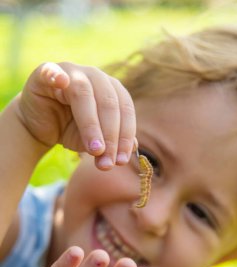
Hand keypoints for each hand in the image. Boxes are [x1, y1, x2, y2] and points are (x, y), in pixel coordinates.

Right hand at [17, 62, 136, 169]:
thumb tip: (133, 147)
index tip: (121, 161)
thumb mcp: (94, 141)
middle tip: (107, 162)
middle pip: (108, 103)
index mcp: (112, 89)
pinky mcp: (45, 72)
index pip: (125, 109)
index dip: (125, 136)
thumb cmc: (70, 130)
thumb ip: (112, 143)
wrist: (40, 126)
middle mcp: (95, 76)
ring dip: (91, 124)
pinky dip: (55, 75)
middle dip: (110, 136)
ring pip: (84, 94)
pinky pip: (50, 71)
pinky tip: (60, 82)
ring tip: (94, 149)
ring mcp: (70, 71)